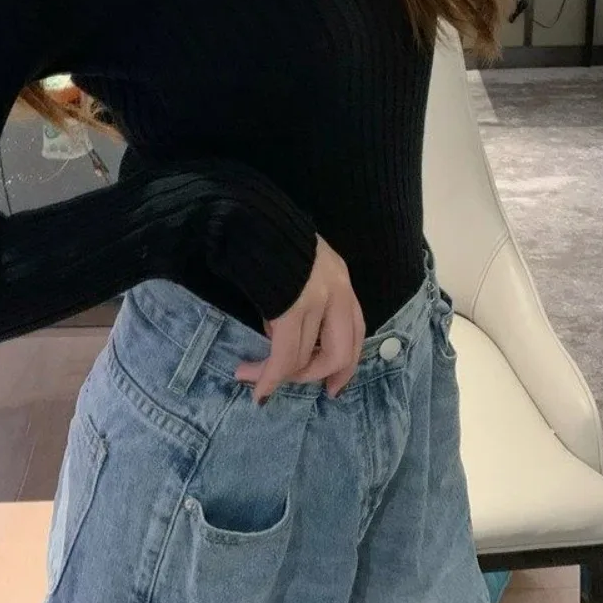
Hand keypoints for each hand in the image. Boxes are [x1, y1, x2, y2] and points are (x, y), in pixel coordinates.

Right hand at [235, 236, 364, 403]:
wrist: (246, 216)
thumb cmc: (267, 238)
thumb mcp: (301, 265)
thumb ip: (306, 297)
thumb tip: (284, 333)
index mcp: (341, 279)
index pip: (356, 330)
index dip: (347, 364)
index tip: (334, 386)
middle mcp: (337, 291)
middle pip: (341, 352)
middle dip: (316, 376)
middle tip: (296, 385)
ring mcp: (316, 300)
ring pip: (305, 357)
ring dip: (280, 376)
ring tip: (254, 377)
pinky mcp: (291, 309)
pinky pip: (283, 355)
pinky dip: (270, 376)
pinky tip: (257, 384)